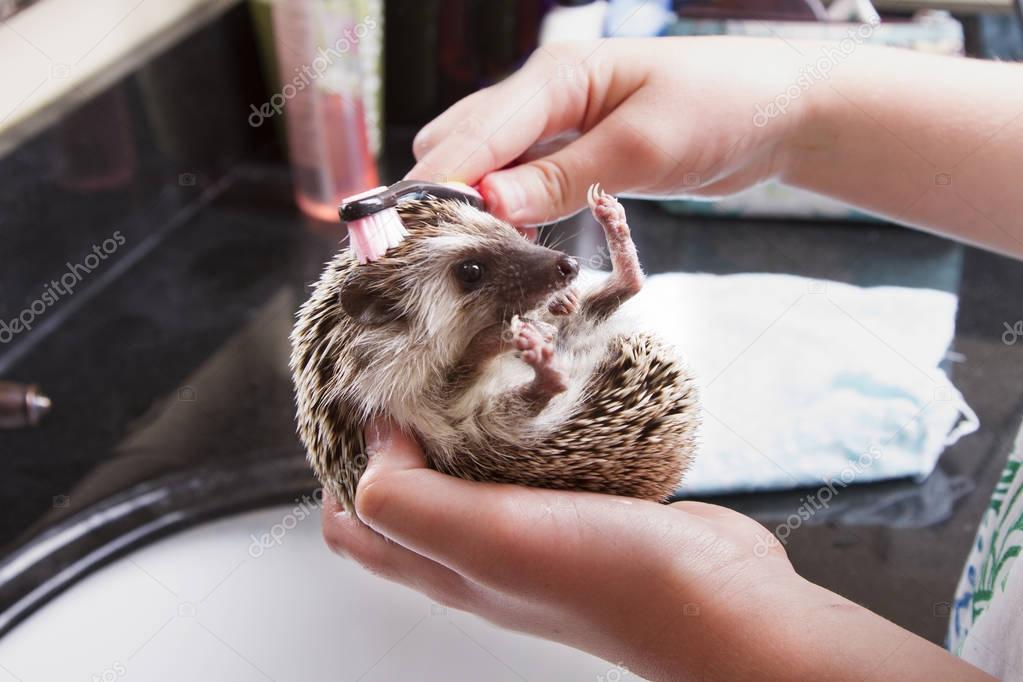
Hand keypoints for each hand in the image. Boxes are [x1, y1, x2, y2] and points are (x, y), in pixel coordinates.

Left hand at [321, 419, 991, 680]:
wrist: (724, 601)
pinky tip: (537, 383)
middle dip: (394, 428)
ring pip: (474, 464)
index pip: (354, 521)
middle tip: (404, 361)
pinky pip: (536, 453)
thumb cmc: (611, 580)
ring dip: (458, 417)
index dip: (334, 464)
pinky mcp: (586, 499)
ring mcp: (537, 525)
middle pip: (410, 486)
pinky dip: (522, 418)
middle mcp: (483, 549)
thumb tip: (372, 436)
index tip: (348, 398)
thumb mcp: (491, 540)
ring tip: (462, 358)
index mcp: (446, 565)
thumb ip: (412, 499)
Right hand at [406, 37, 808, 223]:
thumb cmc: (721, 110)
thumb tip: (489, 202)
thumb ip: (562, 176)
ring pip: (487, 166)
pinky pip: (521, 182)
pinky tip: (513, 244)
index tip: (400, 235)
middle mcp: (544, 95)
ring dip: (476, 209)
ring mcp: (557, 124)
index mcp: (555, 76)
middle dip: (445, 199)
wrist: (778, 113)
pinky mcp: (574, 153)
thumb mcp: (641, 148)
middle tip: (438, 259)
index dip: (436, 186)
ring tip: (469, 261)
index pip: (474, 134)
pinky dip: (509, 212)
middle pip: (462, 145)